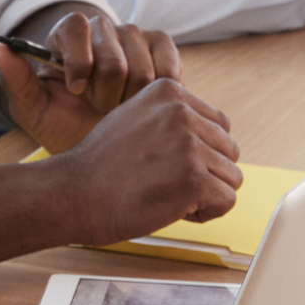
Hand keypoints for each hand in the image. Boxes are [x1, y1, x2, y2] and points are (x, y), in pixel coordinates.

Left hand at [0, 8, 183, 154]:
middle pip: (113, 57)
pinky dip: (159, 92)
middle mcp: (102, 28)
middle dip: (106, 94)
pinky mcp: (162, 48)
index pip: (76, 28)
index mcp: (68, 34)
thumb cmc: (63, 124)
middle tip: (99, 111)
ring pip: (142, 67)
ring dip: (132, 99)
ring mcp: (135, 36)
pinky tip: (144, 105)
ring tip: (121, 111)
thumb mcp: (34, 111)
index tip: (76, 92)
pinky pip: (169, 65)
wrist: (99, 145)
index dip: (79, 62)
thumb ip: (17, 81)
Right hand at [37, 78, 244, 238]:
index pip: (219, 125)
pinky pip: (227, 201)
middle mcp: (182, 112)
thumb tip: (212, 134)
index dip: (199, 152)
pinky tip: (173, 209)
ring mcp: (189, 145)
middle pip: (229, 151)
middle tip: (165, 183)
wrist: (72, 194)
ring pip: (231, 177)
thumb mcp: (135, 118)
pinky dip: (205, 213)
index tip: (167, 163)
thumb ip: (173, 119)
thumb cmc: (100, 166)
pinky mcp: (194, 179)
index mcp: (169, 91)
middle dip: (206, 173)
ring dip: (205, 194)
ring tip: (167, 195)